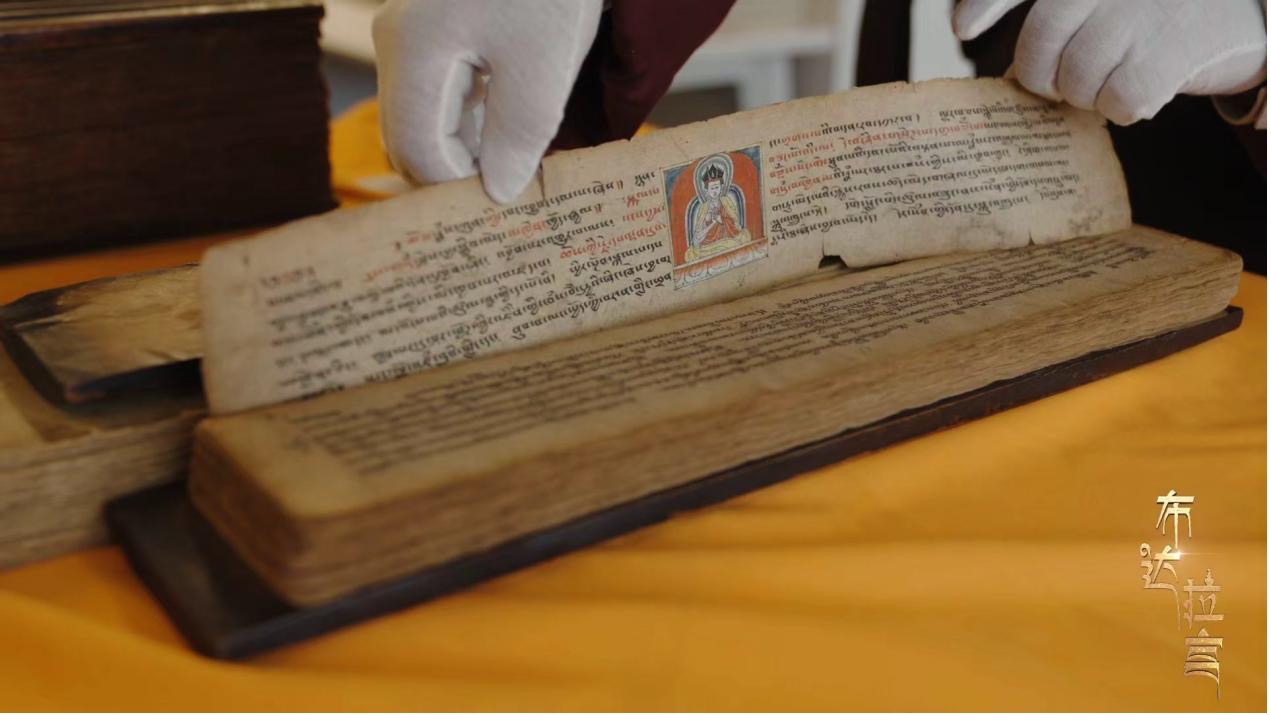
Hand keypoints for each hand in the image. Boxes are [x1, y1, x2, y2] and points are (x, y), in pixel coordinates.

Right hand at [373, 0, 603, 202]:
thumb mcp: (543, 68)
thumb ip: (517, 138)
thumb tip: (496, 191)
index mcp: (413, 51)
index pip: (417, 151)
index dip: (459, 188)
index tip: (506, 206)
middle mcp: (398, 42)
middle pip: (409, 138)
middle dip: (456, 174)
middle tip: (510, 197)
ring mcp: (412, 34)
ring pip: (425, 119)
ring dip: (466, 150)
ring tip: (517, 169)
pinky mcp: (435, 29)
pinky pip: (440, 93)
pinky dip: (471, 121)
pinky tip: (511, 131)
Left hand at [953, 0, 1266, 124]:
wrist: (1253, 19)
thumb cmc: (1162, 14)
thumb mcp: (1108, 2)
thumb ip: (1064, 18)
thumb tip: (1010, 71)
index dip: (986, 2)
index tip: (961, 29)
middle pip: (1041, 40)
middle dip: (1041, 75)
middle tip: (1059, 84)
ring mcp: (1146, 8)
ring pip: (1078, 76)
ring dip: (1086, 95)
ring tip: (1108, 83)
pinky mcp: (1176, 45)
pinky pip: (1119, 99)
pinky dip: (1122, 108)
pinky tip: (1139, 94)